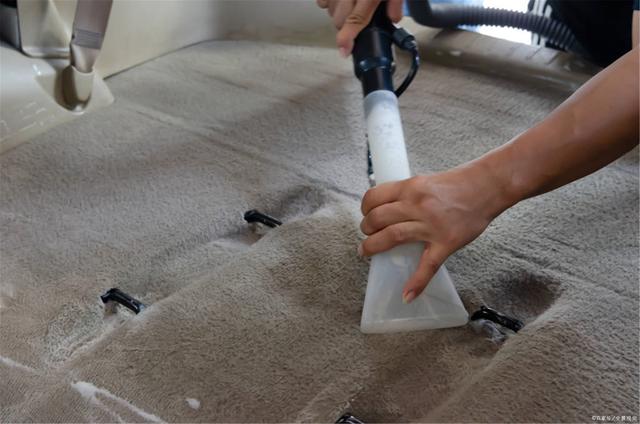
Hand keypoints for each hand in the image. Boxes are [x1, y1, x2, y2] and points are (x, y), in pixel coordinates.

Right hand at [317, 0, 403, 56]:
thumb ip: (396, 3)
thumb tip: (393, 20)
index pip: (355, 20)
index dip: (347, 39)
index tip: (343, 52)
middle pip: (340, 20)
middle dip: (346, 27)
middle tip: (358, 21)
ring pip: (330, 11)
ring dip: (339, 14)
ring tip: (351, 6)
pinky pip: (322, 1)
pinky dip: (329, 4)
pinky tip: (339, 1)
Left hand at [358, 164, 511, 302]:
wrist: (487, 186)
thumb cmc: (456, 184)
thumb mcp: (424, 181)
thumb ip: (406, 195)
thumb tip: (386, 209)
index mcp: (410, 187)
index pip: (374, 198)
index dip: (365, 209)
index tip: (366, 216)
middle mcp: (417, 205)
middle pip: (378, 219)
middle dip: (366, 229)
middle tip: (367, 235)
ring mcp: (431, 225)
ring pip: (392, 237)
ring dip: (373, 247)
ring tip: (367, 252)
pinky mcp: (447, 243)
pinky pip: (428, 266)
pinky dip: (416, 283)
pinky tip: (407, 295)